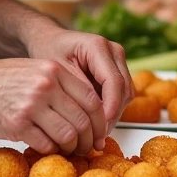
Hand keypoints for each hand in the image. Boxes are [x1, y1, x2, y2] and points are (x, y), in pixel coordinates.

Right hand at [0, 57, 107, 155]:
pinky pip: (46, 145)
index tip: (99, 134)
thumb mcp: (34, 70)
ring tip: (67, 150)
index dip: (100, 122)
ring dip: (71, 148)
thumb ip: (59, 85)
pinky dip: (50, 150)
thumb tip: (85, 112)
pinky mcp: (17, 124)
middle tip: (87, 149)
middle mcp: (46, 85)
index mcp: (53, 70)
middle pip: (83, 120)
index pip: (92, 100)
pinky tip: (46, 147)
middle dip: (89, 140)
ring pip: (68, 136)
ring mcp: (32, 105)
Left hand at [27, 27, 134, 141]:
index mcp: (98, 46)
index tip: (100, 130)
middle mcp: (113, 51)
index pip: (114, 83)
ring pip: (126, 94)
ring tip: (94, 133)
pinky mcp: (118, 70)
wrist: (49, 39)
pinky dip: (111, 108)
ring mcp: (118, 60)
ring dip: (113, 114)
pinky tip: (95, 122)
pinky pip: (121, 94)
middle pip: (124, 90)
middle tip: (96, 138)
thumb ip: (77, 91)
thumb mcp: (57, 71)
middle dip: (112, 115)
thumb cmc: (49, 50)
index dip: (110, 109)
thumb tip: (92, 117)